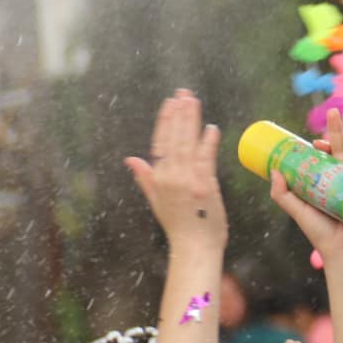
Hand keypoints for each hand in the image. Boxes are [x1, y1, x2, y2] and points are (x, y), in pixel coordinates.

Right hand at [126, 91, 225, 248]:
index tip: (169, 103)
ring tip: (193, 101)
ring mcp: (187, 181)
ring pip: (187, 144)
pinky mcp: (204, 186)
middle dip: (179, 114)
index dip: (165, 121)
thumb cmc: (179, 226)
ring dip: (191, 121)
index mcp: (158, 179)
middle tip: (183, 94)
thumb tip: (130, 159)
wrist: (194, 248)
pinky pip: (205, 159)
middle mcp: (170, 177)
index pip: (160, 143)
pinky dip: (208, 143)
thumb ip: (145, 177)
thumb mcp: (156, 201)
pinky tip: (211, 128)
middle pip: (173, 139)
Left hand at [270, 109, 342, 258]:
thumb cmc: (320, 234)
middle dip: (337, 129)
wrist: (341, 250)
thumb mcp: (297, 210)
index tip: (312, 140)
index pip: (326, 158)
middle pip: (341, 149)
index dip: (321, 146)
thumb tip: (273, 170)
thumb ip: (282, 193)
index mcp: (329, 182)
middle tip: (332, 111)